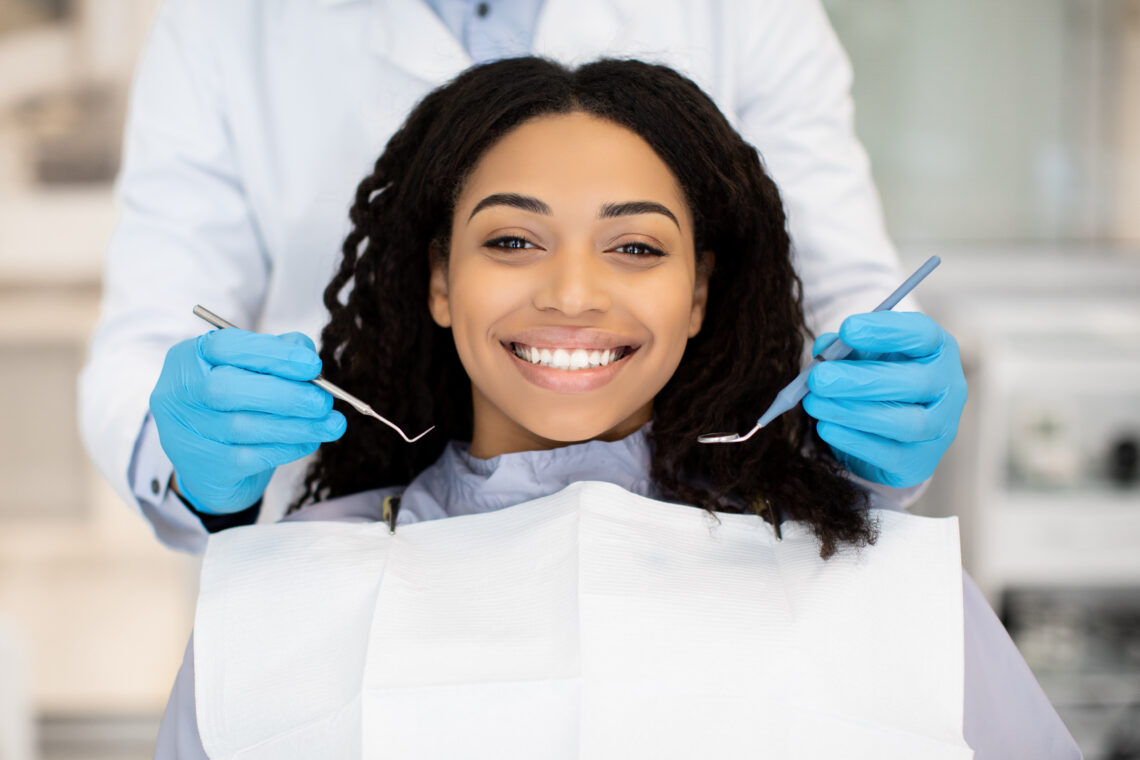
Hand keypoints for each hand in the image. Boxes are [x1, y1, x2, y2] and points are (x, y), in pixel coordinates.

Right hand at [149, 328, 345, 513]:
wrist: (210, 461)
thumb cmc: (237, 402)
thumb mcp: (251, 369)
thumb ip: (278, 353)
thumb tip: (305, 353)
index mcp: (188, 358)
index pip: (226, 346)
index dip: (273, 354)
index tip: (312, 365)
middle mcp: (178, 394)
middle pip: (228, 390)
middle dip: (285, 394)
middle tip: (323, 401)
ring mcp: (186, 434)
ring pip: (245, 427)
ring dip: (297, 425)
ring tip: (332, 423)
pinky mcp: (205, 468)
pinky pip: (252, 457)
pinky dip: (289, 447)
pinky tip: (311, 440)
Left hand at [802, 312, 966, 487]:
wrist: (890, 432)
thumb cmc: (878, 379)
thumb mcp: (865, 356)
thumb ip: (846, 348)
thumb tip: (823, 347)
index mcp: (938, 350)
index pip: (923, 335)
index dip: (886, 331)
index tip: (847, 329)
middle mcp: (949, 388)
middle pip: (915, 382)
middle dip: (861, 380)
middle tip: (819, 378)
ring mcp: (940, 428)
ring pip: (905, 423)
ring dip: (853, 412)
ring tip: (813, 403)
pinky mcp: (919, 462)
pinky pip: (889, 454)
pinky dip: (853, 440)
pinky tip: (826, 427)